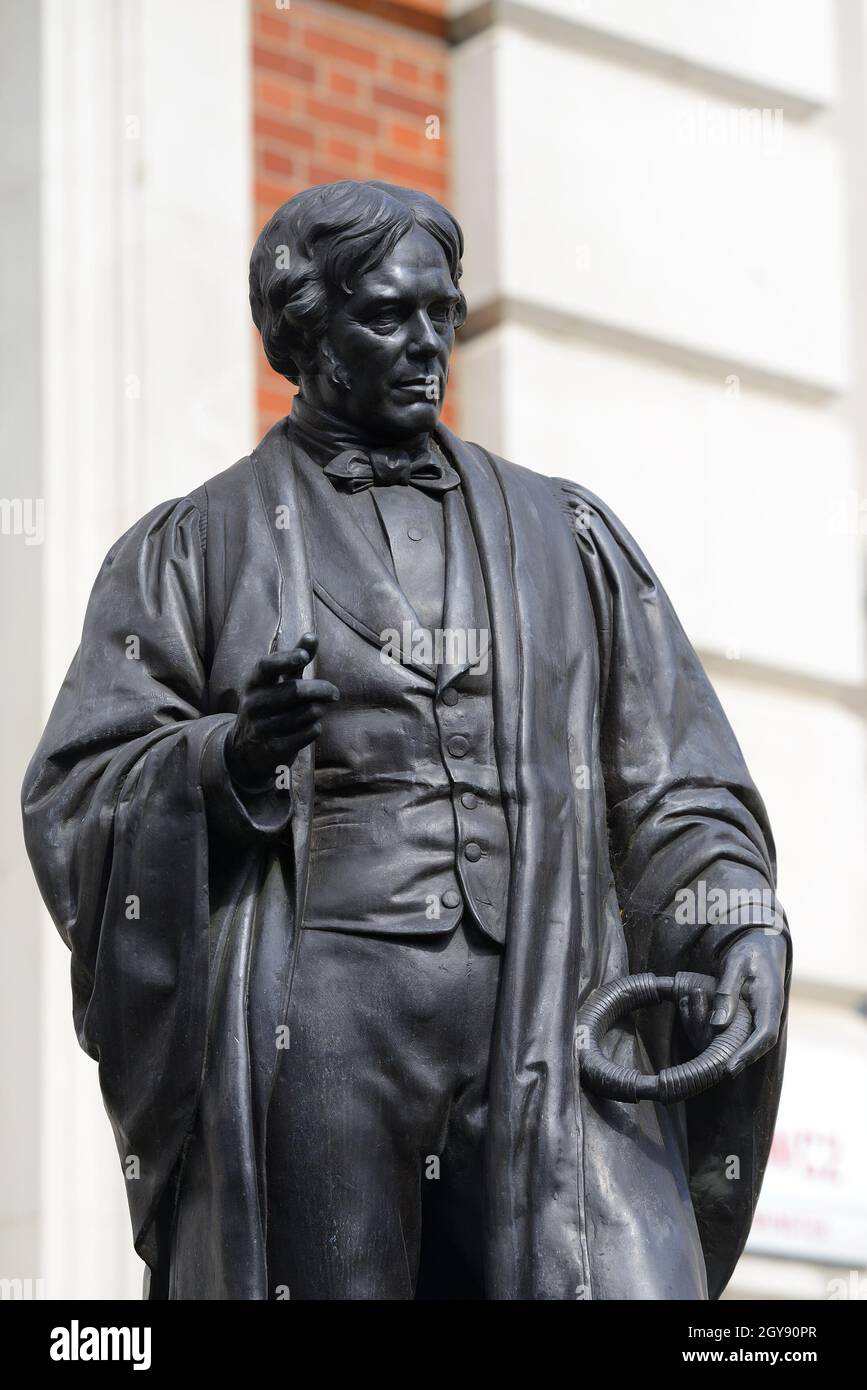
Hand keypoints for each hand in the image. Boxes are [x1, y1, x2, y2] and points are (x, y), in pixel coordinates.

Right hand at [226, 632, 338, 790]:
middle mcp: (254, 704)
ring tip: (317, 710)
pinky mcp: (273, 749)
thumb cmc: (268, 706)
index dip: (286, 659)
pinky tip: (313, 726)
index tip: (304, 656)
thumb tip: (312, 635)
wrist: (246, 750)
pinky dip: (315, 728)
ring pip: (304, 714)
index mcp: (254, 683)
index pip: (266, 666)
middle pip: (294, 691)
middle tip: (334, 693)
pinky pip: (306, 734)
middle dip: (320, 689)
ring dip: (318, 710)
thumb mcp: (275, 682)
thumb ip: (295, 660)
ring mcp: (261, 728)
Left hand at [679, 928, 786, 1077]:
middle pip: (761, 1044)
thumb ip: (727, 993)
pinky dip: (733, 1040)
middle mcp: (771, 1012)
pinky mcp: (756, 1014)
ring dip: (737, 1052)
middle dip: (742, 1059)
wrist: (763, 943)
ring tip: (716, 1063)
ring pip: (754, 1040)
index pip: (765, 1034)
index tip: (730, 1068)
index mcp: (771, 1000)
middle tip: (720, 1072)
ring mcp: (765, 1014)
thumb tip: (718, 1024)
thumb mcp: (735, 965)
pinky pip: (747, 1032)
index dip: (748, 1053)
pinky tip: (715, 1043)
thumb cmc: (749, 951)